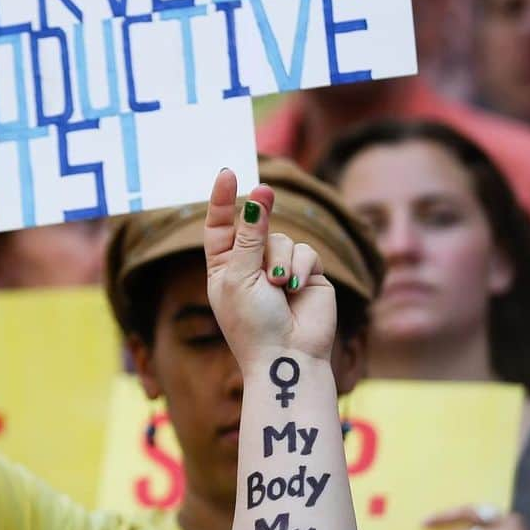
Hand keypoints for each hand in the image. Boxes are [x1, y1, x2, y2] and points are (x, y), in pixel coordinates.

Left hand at [204, 169, 336, 369]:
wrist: (287, 356)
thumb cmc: (253, 325)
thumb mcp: (240, 277)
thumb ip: (249, 237)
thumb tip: (259, 198)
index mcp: (224, 269)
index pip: (220, 226)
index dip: (223, 200)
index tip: (228, 173)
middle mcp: (252, 266)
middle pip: (256, 225)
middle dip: (260, 222)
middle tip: (265, 204)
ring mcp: (281, 269)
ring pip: (283, 237)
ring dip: (280, 261)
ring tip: (279, 290)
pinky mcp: (309, 274)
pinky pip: (306, 251)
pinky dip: (301, 268)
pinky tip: (297, 290)